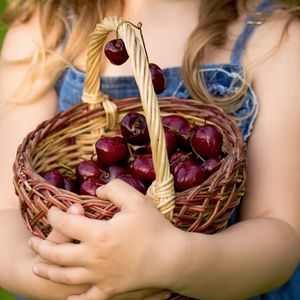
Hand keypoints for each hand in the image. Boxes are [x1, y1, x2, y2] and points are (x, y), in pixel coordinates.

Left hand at [28, 179, 187, 299]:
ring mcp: (100, 277)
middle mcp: (93, 258)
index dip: (54, 215)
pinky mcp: (110, 290)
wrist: (172, 258)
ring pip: (66, 277)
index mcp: (98, 234)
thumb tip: (95, 192)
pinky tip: (67, 299)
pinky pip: (87, 299)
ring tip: (37, 266)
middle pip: (58, 254)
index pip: (66, 223)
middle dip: (42, 246)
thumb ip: (113, 189)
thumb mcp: (135, 200)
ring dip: (49, 271)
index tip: (51, 211)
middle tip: (32, 242)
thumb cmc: (154, 228)